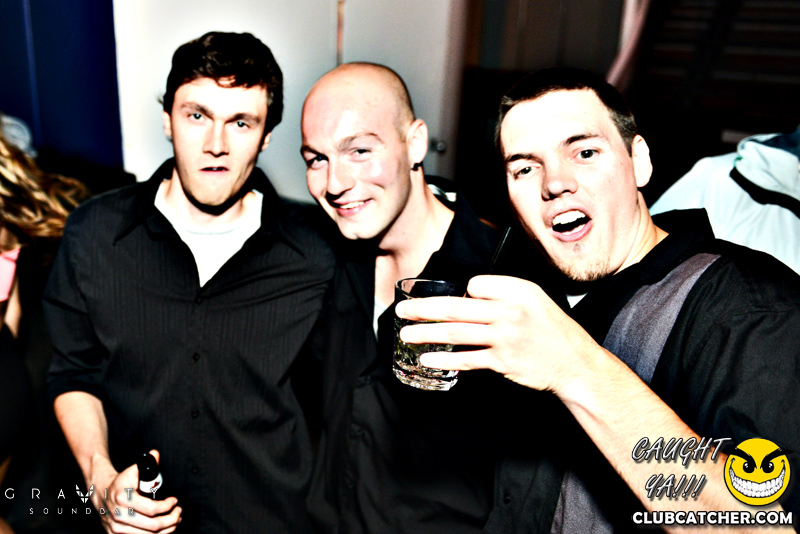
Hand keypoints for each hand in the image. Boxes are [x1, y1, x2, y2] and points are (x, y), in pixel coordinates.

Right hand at [88, 449, 180, 533]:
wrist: (101, 493)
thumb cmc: (120, 483)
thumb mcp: (132, 471)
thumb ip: (147, 463)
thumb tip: (156, 454)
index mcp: (123, 498)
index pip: (152, 509)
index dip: (167, 506)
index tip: (174, 501)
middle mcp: (118, 515)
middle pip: (153, 526)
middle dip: (171, 520)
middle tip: (178, 513)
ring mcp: (116, 528)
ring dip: (167, 530)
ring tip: (175, 521)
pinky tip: (163, 530)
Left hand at [396, 275, 601, 396]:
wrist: (574, 362)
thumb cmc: (552, 330)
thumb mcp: (534, 299)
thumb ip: (503, 294)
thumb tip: (468, 297)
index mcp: (517, 290)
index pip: (475, 285)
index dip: (464, 294)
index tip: (457, 303)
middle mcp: (509, 310)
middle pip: (455, 307)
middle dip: (422, 309)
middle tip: (401, 311)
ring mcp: (504, 336)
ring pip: (455, 333)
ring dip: (425, 334)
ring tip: (406, 334)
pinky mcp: (502, 361)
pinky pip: (466, 358)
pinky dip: (444, 359)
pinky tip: (427, 359)